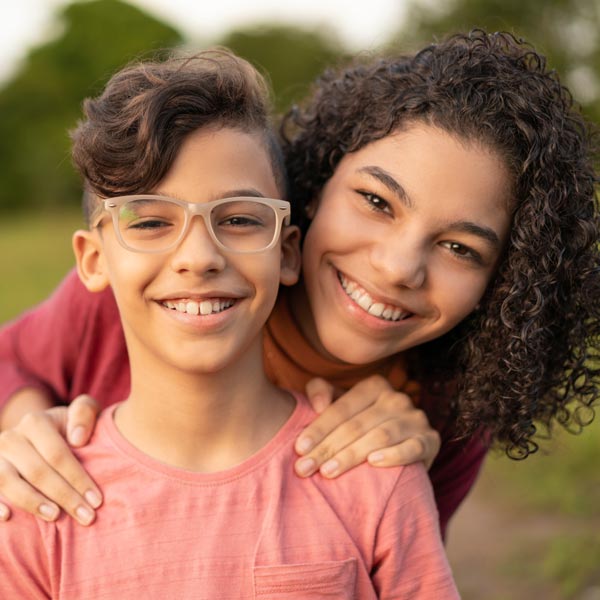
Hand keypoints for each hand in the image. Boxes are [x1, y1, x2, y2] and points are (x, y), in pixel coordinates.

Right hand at [0, 394, 102, 524]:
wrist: (40, 433)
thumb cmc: (67, 427)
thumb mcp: (81, 413)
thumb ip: (84, 413)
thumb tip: (77, 438)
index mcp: (35, 422)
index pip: (57, 454)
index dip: (77, 478)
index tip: (96, 500)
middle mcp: (11, 438)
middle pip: (37, 471)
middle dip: (64, 496)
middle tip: (86, 516)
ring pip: (8, 482)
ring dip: (32, 502)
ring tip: (55, 516)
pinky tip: (7, 517)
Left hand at [294, 375, 440, 477]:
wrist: (402, 448)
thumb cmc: (361, 425)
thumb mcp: (341, 406)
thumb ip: (321, 392)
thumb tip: (316, 404)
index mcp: (374, 385)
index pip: (341, 409)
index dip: (318, 429)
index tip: (298, 449)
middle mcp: (397, 398)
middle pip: (355, 425)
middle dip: (327, 448)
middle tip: (304, 468)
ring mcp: (416, 418)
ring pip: (379, 436)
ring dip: (351, 455)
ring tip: (328, 471)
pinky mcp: (430, 440)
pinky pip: (412, 448)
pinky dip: (394, 455)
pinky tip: (374, 464)